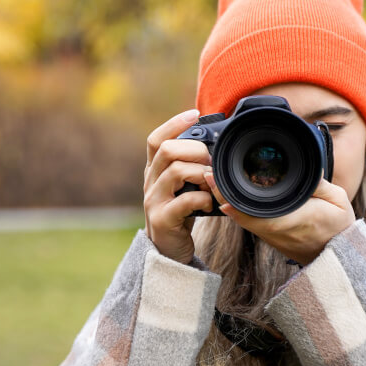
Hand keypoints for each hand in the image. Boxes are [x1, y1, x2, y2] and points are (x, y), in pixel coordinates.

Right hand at [143, 109, 212, 263]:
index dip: (174, 124)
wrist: (169, 251)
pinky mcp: (162, 219)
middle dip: (195, 150)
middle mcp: (150, 182)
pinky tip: (209, 203)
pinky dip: (202, 198)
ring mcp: (153, 201)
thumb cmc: (181, 214)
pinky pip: (184, 201)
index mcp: (154, 171)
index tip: (195, 113)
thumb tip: (216, 147)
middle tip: (211, 160)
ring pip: (175, 171)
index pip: (156, 139)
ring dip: (200, 173)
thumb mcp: (183, 187)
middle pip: (166, 150)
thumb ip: (191, 168)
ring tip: (211, 182)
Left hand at [204, 173, 355, 264]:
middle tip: (208, 173)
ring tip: (213, 179)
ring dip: (225, 199)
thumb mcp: (337, 200)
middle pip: (237, 212)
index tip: (217, 179)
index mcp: (288, 219)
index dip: (230, 196)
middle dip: (220, 192)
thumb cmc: (338, 227)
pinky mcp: (269, 234)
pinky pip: (246, 220)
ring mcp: (269, 233)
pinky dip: (234, 207)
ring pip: (239, 217)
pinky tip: (227, 193)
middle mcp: (273, 228)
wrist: (337, 255)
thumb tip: (306, 166)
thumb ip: (318, 183)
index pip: (251, 210)